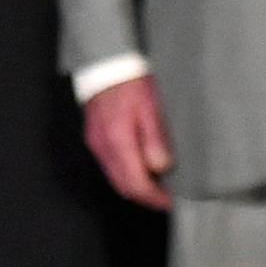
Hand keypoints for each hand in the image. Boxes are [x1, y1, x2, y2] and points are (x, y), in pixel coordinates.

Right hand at [82, 75, 174, 210]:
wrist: (106, 64)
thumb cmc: (132, 83)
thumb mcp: (151, 109)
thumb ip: (155, 140)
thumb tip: (161, 168)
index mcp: (118, 142)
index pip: (135, 184)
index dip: (154, 197)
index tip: (170, 202)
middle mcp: (103, 148)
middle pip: (123, 186)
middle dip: (145, 197)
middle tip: (166, 199)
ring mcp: (96, 144)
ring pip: (115, 178)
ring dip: (135, 187)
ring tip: (158, 187)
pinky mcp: (95, 138)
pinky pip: (110, 165)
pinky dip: (126, 174)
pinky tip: (141, 169)